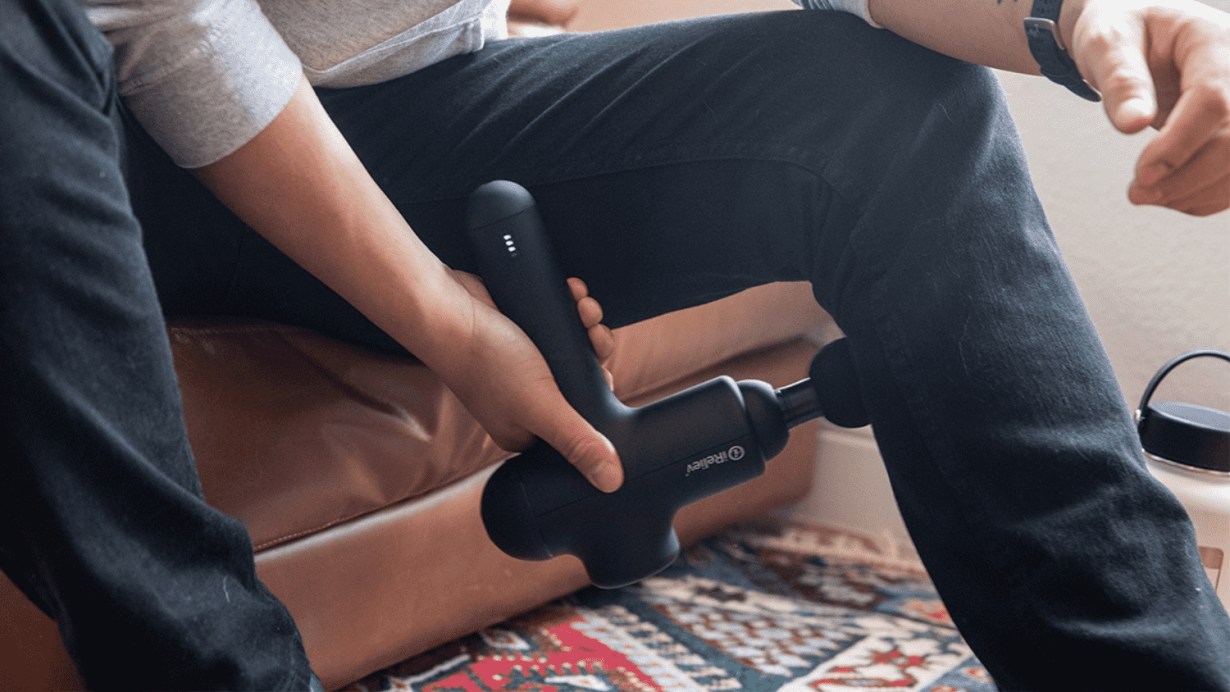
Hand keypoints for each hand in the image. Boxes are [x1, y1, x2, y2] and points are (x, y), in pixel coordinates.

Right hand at [433, 270, 623, 491]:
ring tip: (584, 306)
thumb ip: (576, 442)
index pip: (580, 424)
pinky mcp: (522, 333)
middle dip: (597, 351)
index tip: (605, 374)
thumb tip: (613, 483)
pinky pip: (559, 322)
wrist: (447, 308)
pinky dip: (571, 306)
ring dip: (587, 323)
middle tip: (594, 333)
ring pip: (575, 348)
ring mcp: (524, 366)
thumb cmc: (486, 361)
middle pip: (583, 381)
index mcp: (526, 432)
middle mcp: (525, 402)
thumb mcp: (541, 406)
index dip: (600, 397)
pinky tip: (573, 291)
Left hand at [1066, 0, 1229, 215]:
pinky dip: (1204, 195)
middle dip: (1188, 177)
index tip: (1140, 175)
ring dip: (1196, 192)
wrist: (1138, 33)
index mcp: (1214, 39)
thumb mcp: (1107, 43)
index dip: (1179, 144)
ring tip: (1145, 194)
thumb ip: (1121, 80)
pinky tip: (1168, 194)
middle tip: (1136, 194)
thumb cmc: (1122, 33)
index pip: (1213, 98)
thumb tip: (1132, 125)